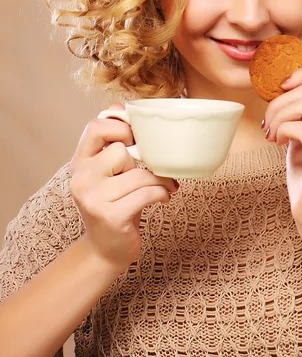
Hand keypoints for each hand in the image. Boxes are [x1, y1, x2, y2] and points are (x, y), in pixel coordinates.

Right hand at [69, 104, 177, 271]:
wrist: (105, 250)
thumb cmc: (113, 203)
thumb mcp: (107, 172)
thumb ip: (112, 142)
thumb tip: (121, 106)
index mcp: (79, 162)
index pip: (94, 127)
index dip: (120, 127)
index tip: (136, 139)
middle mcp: (81, 178)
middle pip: (121, 150)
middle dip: (142, 160)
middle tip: (150, 169)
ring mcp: (93, 199)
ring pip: (140, 174)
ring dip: (161, 179)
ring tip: (166, 185)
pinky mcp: (111, 217)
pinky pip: (148, 193)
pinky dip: (163, 193)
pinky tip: (164, 197)